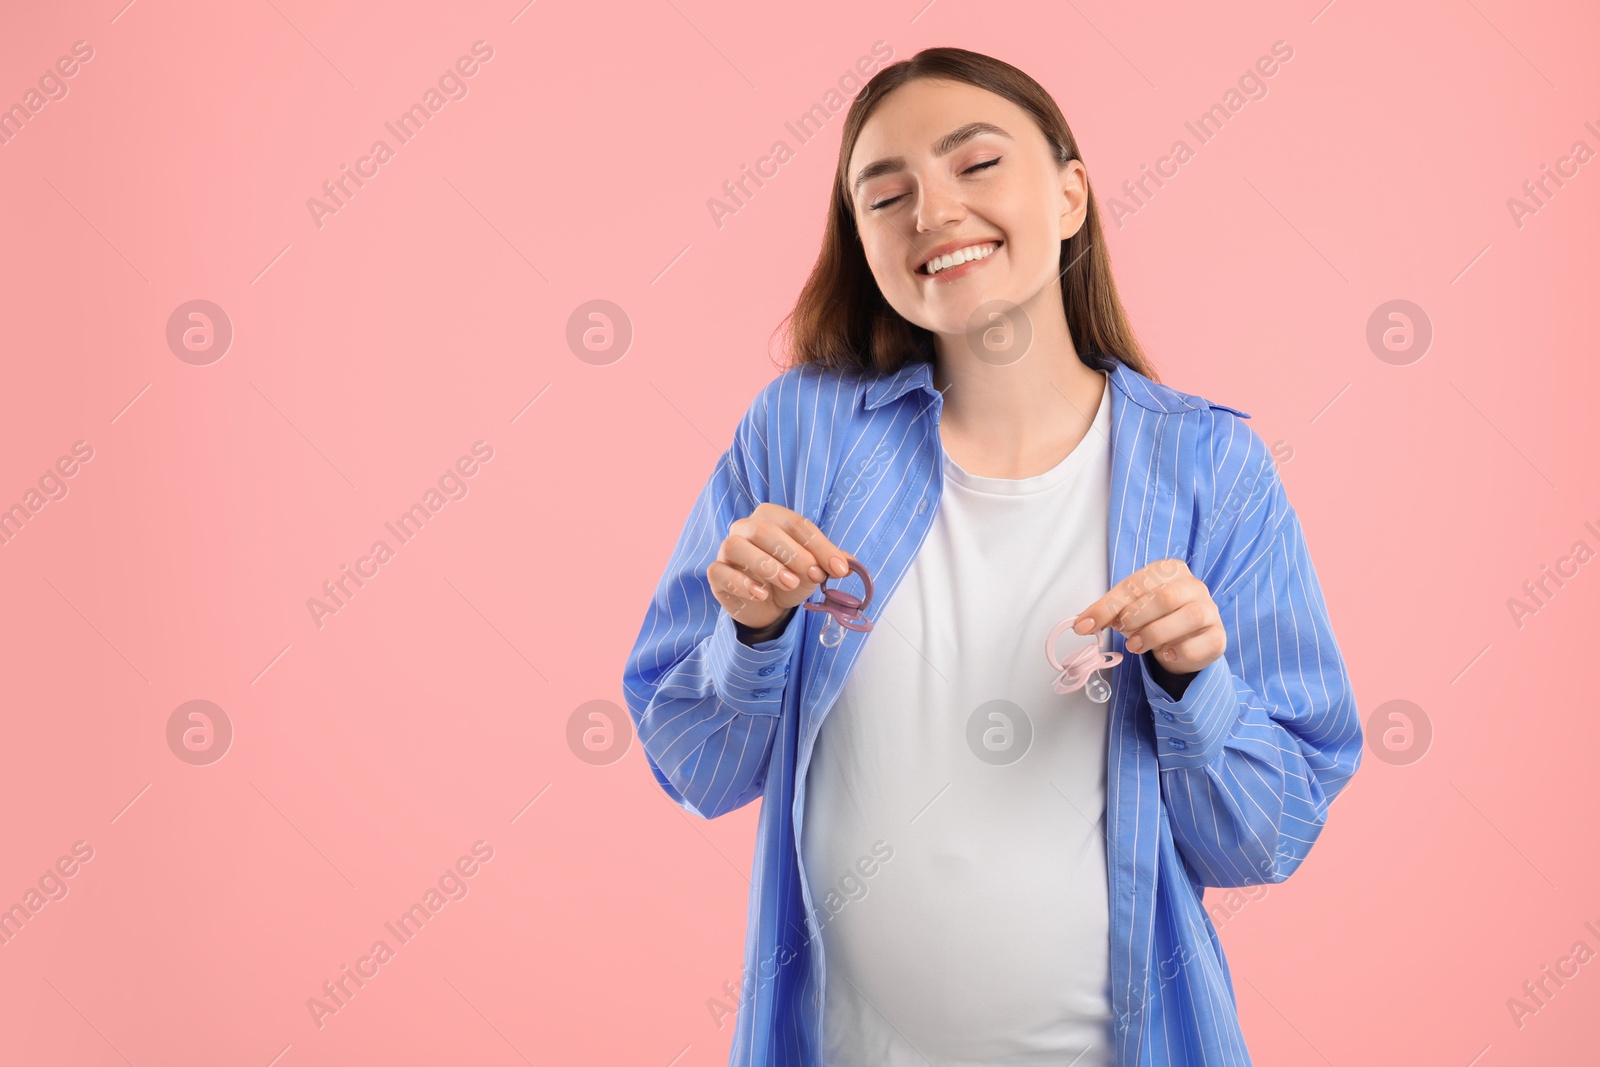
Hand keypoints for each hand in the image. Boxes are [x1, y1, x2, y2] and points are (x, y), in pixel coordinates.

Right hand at [708, 503, 852, 632]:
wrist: (767, 604)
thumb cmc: (789, 577)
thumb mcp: (813, 569)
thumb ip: (829, 563)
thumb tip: (850, 564)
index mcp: (772, 516)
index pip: (797, 524)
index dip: (820, 546)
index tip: (839, 569)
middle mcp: (745, 527)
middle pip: (765, 529)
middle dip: (793, 552)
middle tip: (814, 575)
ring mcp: (726, 548)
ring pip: (737, 545)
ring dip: (766, 565)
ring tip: (789, 583)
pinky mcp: (716, 572)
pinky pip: (721, 571)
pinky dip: (741, 583)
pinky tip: (761, 594)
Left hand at [1072, 558, 1224, 676]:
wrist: (1186, 640)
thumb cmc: (1155, 617)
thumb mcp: (1129, 608)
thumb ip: (1108, 612)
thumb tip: (1081, 624)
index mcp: (1170, 570)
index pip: (1136, 584)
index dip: (1108, 606)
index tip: (1085, 626)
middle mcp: (1194, 586)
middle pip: (1165, 597)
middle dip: (1136, 618)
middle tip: (1124, 634)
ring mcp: (1210, 610)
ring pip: (1187, 618)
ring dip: (1155, 635)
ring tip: (1137, 646)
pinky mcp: (1217, 636)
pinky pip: (1200, 644)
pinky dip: (1177, 651)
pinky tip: (1165, 653)